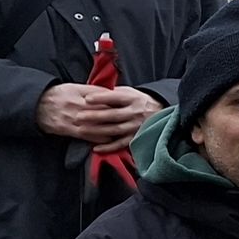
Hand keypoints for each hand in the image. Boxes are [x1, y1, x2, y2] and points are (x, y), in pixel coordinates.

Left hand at [38, 83, 160, 148]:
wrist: (160, 112)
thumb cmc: (138, 101)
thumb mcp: (129, 92)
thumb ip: (113, 93)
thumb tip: (92, 90)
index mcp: (132, 98)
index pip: (115, 97)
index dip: (101, 98)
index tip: (86, 99)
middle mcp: (135, 112)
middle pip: (113, 115)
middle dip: (95, 116)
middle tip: (78, 116)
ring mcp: (136, 126)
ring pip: (115, 130)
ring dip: (98, 131)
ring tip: (82, 130)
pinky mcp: (136, 138)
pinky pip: (121, 144)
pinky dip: (108, 147)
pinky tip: (95, 148)